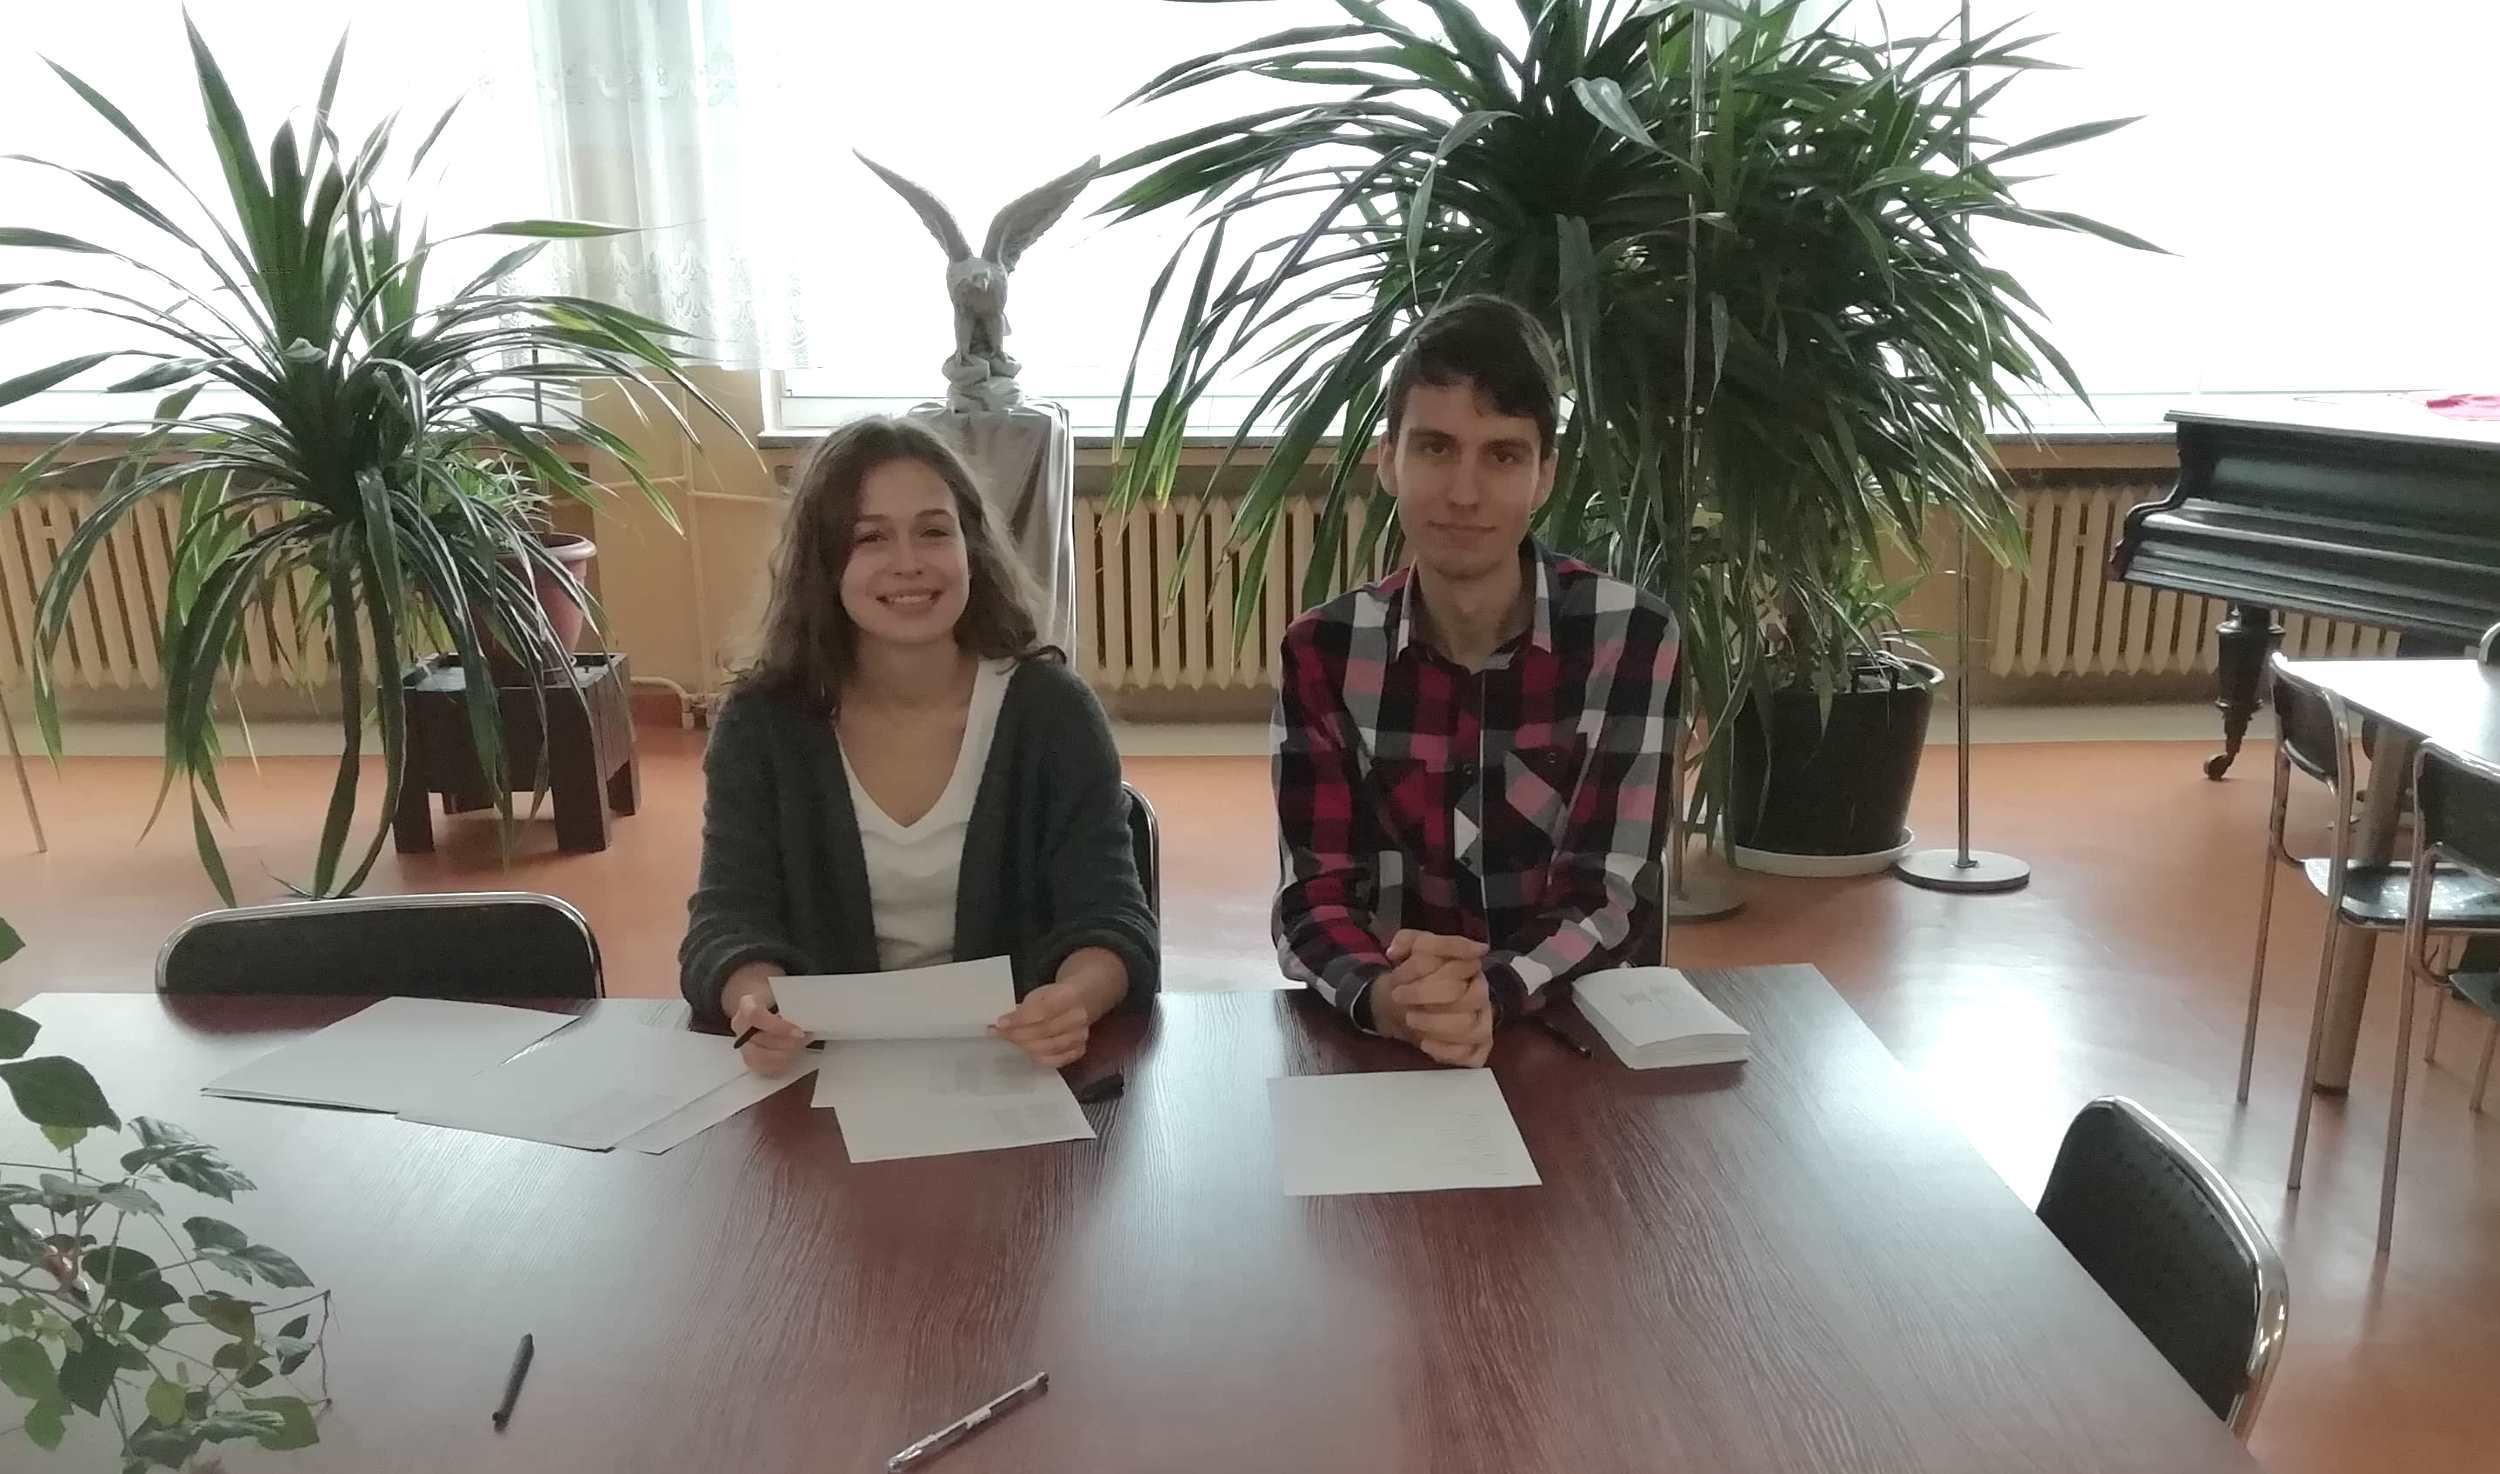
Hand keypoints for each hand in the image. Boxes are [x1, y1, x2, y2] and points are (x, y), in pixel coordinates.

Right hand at [725, 970, 806, 1076]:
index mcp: (747, 1004)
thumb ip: (794, 1002)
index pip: (755, 1016)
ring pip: (760, 1058)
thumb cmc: (778, 999)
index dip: (778, 1027)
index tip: (799, 1032)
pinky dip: (781, 1065)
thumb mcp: (785, 993)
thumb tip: (809, 1014)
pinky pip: (763, 1069)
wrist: (766, 1006)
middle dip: (787, 1043)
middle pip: (760, 1040)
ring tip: (800, 1046)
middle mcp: (740, 1025)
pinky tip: (793, 1056)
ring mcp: (743, 1043)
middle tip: (805, 1039)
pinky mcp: (749, 1058)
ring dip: (785, 1055)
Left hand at [992, 981, 1093, 1067]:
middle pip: (1044, 1031)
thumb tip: (1003, 1024)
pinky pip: (1057, 1060)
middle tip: (999, 1034)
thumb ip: (1024, 1008)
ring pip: (1049, 1047)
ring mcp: (1081, 1036)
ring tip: (1010, 1042)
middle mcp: (1078, 1017)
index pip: (1042, 1010)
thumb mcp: (1039, 994)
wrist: (1081, 1000)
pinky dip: (1039, 1058)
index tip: (1000, 1023)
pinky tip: (1027, 1053)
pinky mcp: (1079, 1050)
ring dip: (1025, 1047)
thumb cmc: (1055, 997)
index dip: (1020, 1019)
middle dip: (1017, 1034)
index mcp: (1069, 995)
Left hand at [1372, 932, 1493, 1067]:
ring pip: (1472, 1027)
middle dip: (1429, 995)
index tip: (1399, 972)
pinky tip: (1425, 1044)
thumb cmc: (1417, 975)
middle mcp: (1481, 992)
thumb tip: (1395, 951)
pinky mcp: (1478, 1047)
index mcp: (1470, 965)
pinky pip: (1472, 1054)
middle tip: (1399, 997)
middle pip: (1470, 996)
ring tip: (1410, 1019)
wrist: (1411, 1004)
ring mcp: (1483, 1020)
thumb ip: (1405, 941)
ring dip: (1437, 1025)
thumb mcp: (1411, 950)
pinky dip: (1448, 1051)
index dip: (1428, 966)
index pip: (1461, 962)